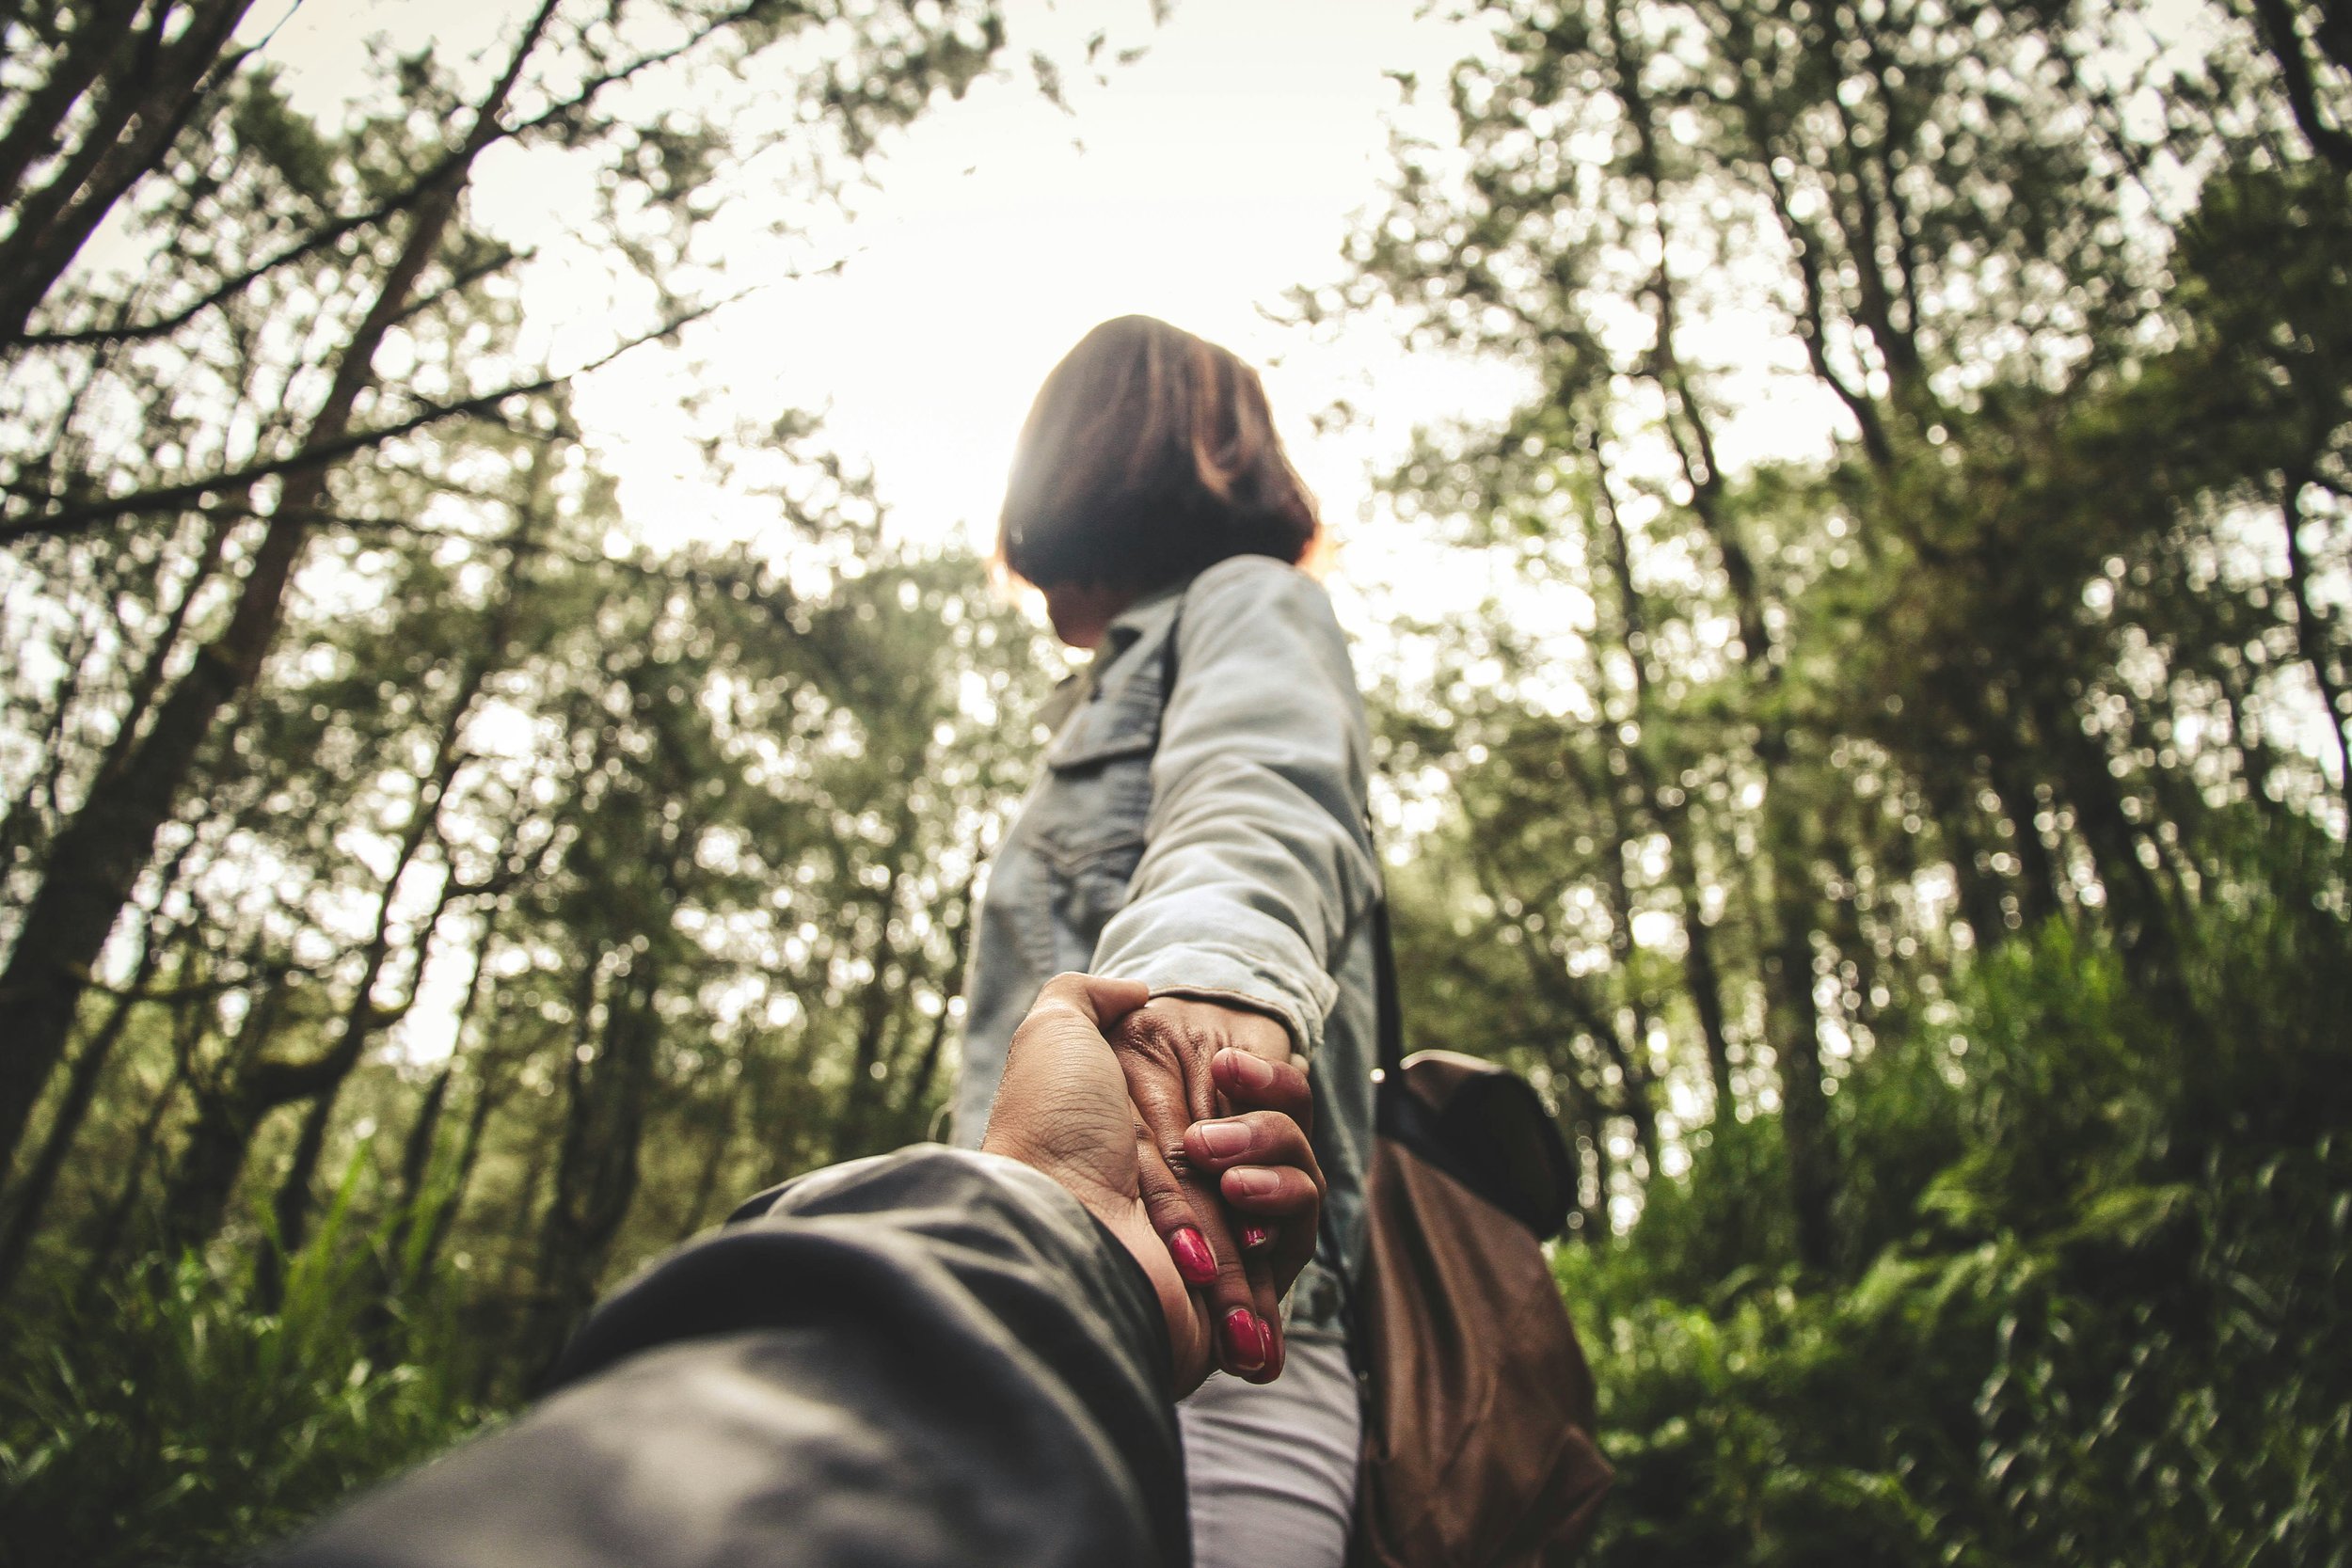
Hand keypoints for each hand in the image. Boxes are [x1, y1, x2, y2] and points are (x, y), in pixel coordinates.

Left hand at [979, 975, 1321, 1394]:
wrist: (1055, 1230)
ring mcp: (1220, 1232)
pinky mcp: (1243, 1284)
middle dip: (1267, 1122)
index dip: (1258, 1077)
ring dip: (1275, 1170)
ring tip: (1229, 1188)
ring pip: (1301, 1179)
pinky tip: (1242, 1221)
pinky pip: (1299, 1237)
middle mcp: (1194, 1177)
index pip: (1248, 1090)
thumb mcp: (1054, 1033)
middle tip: (1207, 1142)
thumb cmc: (1052, 1131)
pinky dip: (1281, 1215)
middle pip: (1284, 1131)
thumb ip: (1089, 997)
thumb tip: (1134, 990)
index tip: (1227, 1067)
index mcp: (1159, 1126)